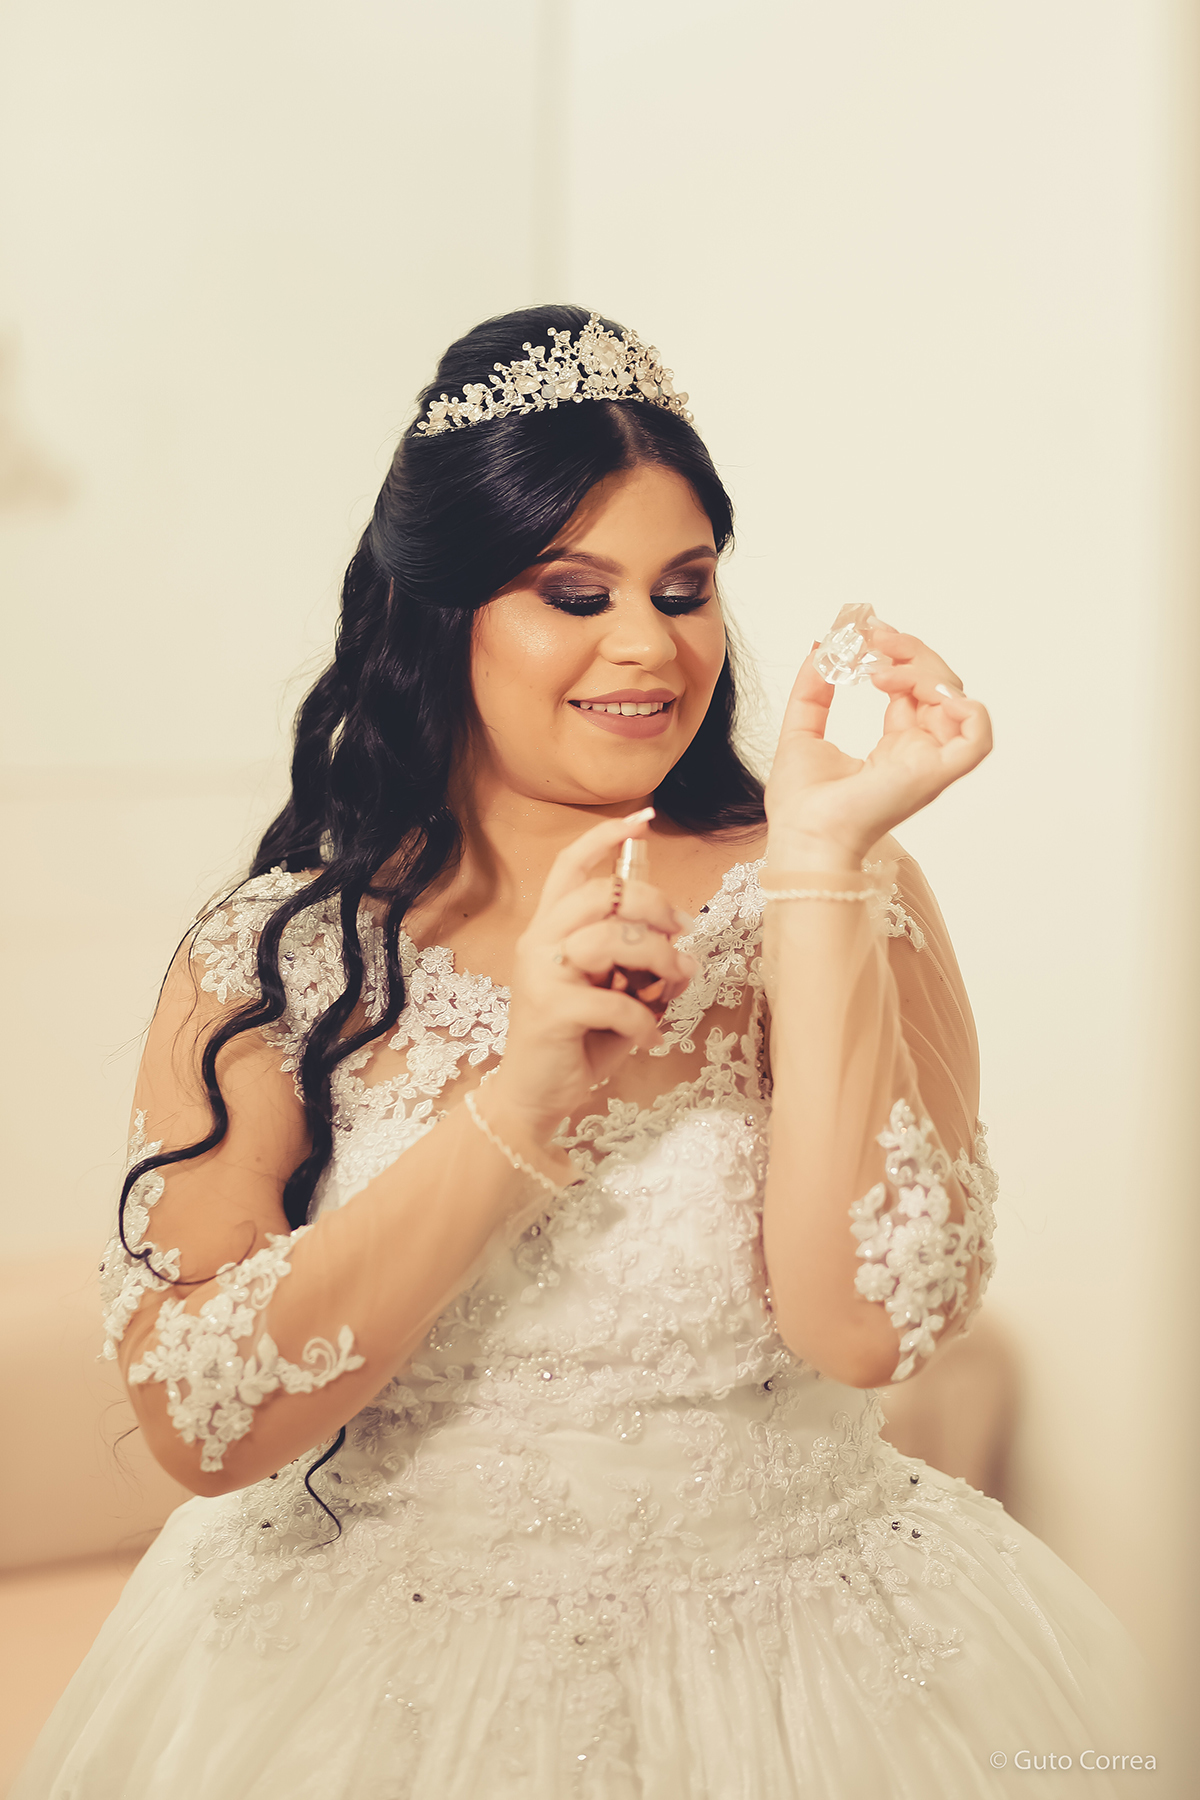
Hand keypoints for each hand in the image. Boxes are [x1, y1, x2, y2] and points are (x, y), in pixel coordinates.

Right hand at [483, 810, 697, 1149]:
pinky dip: (644, 1020)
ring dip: (658, 959)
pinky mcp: (550, 1009)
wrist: (534, 1095)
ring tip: (673, 983)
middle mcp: (539, 940)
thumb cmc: (575, 1040)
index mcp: (550, 928)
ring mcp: (541, 973)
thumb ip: (642, 969)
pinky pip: (615, 1001)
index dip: (605, 838)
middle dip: (655, 906)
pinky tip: (647, 1037)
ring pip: (612, 937)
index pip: (571, 866)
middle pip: (604, 894)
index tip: (643, 818)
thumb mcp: (614, 995)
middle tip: (682, 932)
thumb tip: (687, 955)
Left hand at [764, 630, 992, 868]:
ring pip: (956, 700)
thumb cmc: (802, 805)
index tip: (867, 635)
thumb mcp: (801, 730)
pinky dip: (965, 707)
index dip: (897, 656)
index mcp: (894, 748)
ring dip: (923, 671)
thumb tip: (822, 651)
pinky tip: (923, 693)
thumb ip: (812, 690)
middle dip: (912, 653)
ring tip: (879, 669)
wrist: (804, 835)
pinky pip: (978, 737)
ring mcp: (930, 762)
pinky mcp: (937, 773)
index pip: (912, 690)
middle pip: (939, 688)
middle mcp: (918, 753)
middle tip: (876, 638)